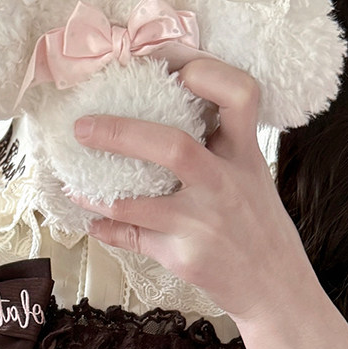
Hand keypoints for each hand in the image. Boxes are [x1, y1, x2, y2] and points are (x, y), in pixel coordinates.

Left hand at [71, 56, 318, 326]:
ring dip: (96, 192)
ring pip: (137, 202)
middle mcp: (225, 183)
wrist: (275, 285)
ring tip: (73, 181)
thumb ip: (218, 141)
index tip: (160, 62)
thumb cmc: (256, 223)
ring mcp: (203, 222)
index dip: (200, 68)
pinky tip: (92, 221)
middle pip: (172, 146)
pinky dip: (106, 229)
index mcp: (245, 153)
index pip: (239, 94)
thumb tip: (157, 104)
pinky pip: (132, 238)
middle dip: (119, 132)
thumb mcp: (251, 173)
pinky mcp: (184, 256)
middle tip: (82, 127)